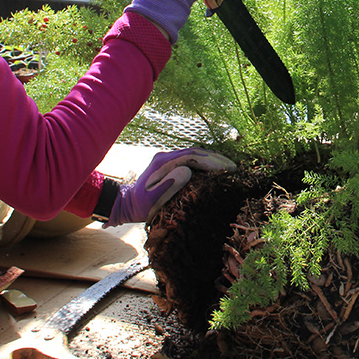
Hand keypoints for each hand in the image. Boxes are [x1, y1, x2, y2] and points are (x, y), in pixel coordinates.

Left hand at [102, 148, 235, 225]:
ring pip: (195, 154)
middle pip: (196, 152)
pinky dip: (205, 163)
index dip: (211, 162)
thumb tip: (187, 171)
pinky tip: (215, 170)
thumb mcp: (152, 199)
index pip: (193, 156)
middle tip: (234, 168)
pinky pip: (191, 159)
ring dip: (212, 159)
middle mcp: (166, 156)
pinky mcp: (169, 165)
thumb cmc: (139, 206)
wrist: (125, 204)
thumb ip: (168, 185)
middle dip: (216, 159)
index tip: (227, 169)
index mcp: (163, 163)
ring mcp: (167, 159)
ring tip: (229, 168)